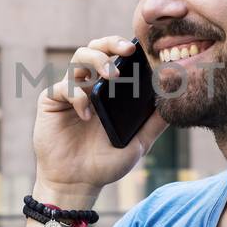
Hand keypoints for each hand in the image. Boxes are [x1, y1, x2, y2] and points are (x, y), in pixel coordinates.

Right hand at [34, 36, 169, 206]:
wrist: (77, 183)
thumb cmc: (105, 163)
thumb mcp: (138, 144)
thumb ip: (154, 124)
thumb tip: (175, 103)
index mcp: (107, 90)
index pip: (114, 57)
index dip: (124, 47)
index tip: (140, 49)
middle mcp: (87, 85)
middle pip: (95, 48)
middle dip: (111, 43)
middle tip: (127, 51)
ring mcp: (69, 91)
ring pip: (78, 58)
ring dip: (96, 60)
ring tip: (111, 75)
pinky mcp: (51, 101)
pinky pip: (63, 87)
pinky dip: (77, 96)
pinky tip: (87, 115)